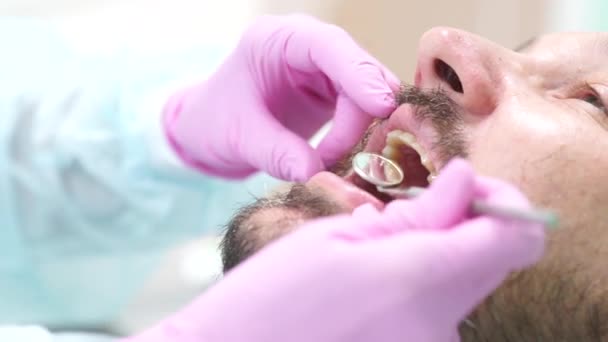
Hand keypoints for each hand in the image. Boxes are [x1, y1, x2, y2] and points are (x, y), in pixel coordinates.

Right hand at [123, 159, 544, 341]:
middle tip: (405, 213)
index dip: (502, 201)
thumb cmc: (270, 297)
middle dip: (463, 225)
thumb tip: (465, 179)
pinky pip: (441, 313)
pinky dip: (419, 289)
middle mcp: (441, 327)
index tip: (460, 188)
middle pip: (494, 260)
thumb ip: (415, 214)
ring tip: (372, 256)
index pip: (518, 236)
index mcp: (421, 280)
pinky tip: (369, 289)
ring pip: (465, 285)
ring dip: (436, 257)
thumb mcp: (336, 237)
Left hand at [163, 14, 398, 180]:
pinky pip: (360, 109)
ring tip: (333, 161)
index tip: (382, 106)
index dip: (359, 74)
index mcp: (276, 40)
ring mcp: (323, 68)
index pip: (328, 46)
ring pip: (366, 90)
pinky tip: (341, 157)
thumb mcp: (239, 138)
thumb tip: (315, 173)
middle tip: (364, 154)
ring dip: (362, 128)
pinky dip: (358, 134)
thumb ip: (276, 153)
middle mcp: (306, 46)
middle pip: (357, 68)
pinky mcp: (332, 91)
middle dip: (365, 110)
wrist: (209, 130)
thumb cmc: (215, 123)